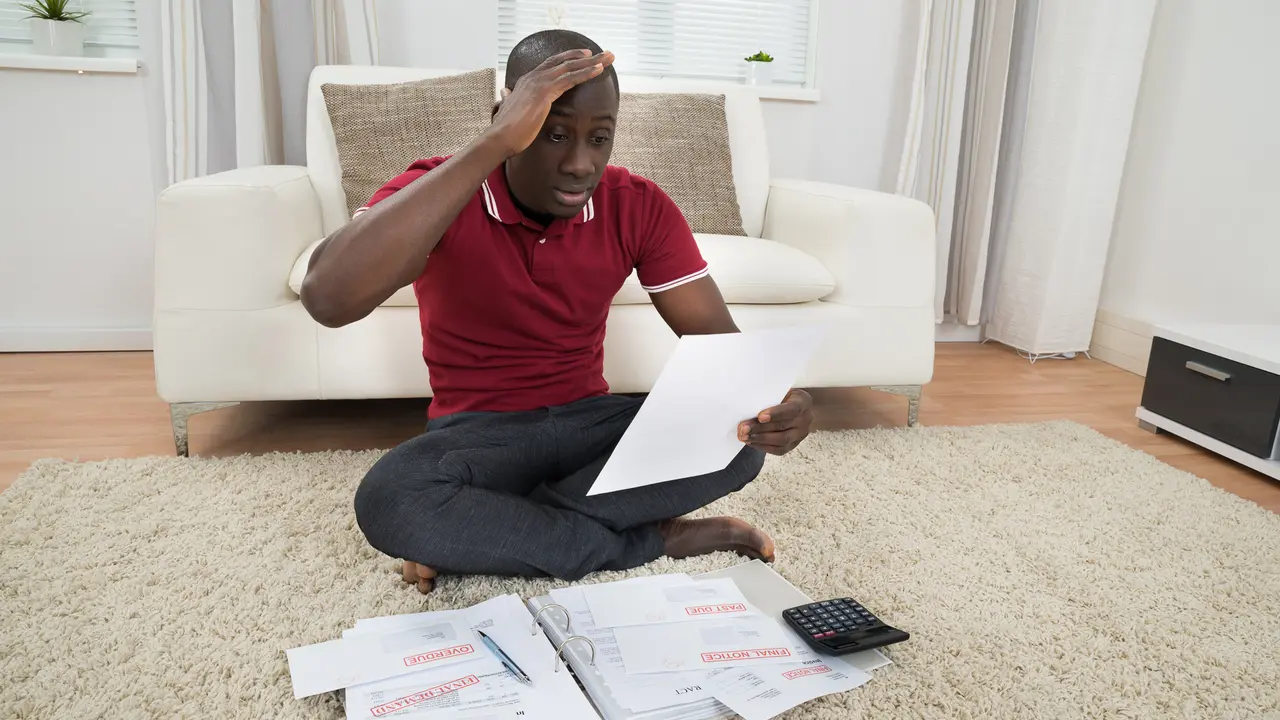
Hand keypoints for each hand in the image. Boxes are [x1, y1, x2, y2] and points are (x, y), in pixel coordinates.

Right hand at [488, 48, 614, 157]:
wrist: (500, 137)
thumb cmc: (507, 129)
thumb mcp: (509, 109)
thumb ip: (509, 99)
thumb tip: (505, 93)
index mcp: (527, 80)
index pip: (552, 63)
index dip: (570, 58)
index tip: (586, 56)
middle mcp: (533, 77)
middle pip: (564, 61)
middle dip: (587, 56)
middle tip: (605, 54)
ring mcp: (539, 82)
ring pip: (570, 66)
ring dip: (592, 61)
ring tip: (609, 58)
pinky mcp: (545, 92)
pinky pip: (570, 79)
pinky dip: (586, 73)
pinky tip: (599, 70)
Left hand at [737, 389, 813, 455]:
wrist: (798, 407)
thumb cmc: (784, 396)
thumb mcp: (781, 391)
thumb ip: (770, 396)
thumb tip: (749, 404)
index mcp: (802, 402)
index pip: (790, 409)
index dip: (775, 413)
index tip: (760, 416)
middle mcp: (805, 419)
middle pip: (782, 426)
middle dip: (760, 428)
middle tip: (743, 428)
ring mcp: (800, 434)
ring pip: (781, 440)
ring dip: (760, 439)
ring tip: (744, 436)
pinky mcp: (794, 444)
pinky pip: (779, 450)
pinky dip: (763, 447)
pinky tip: (751, 442)